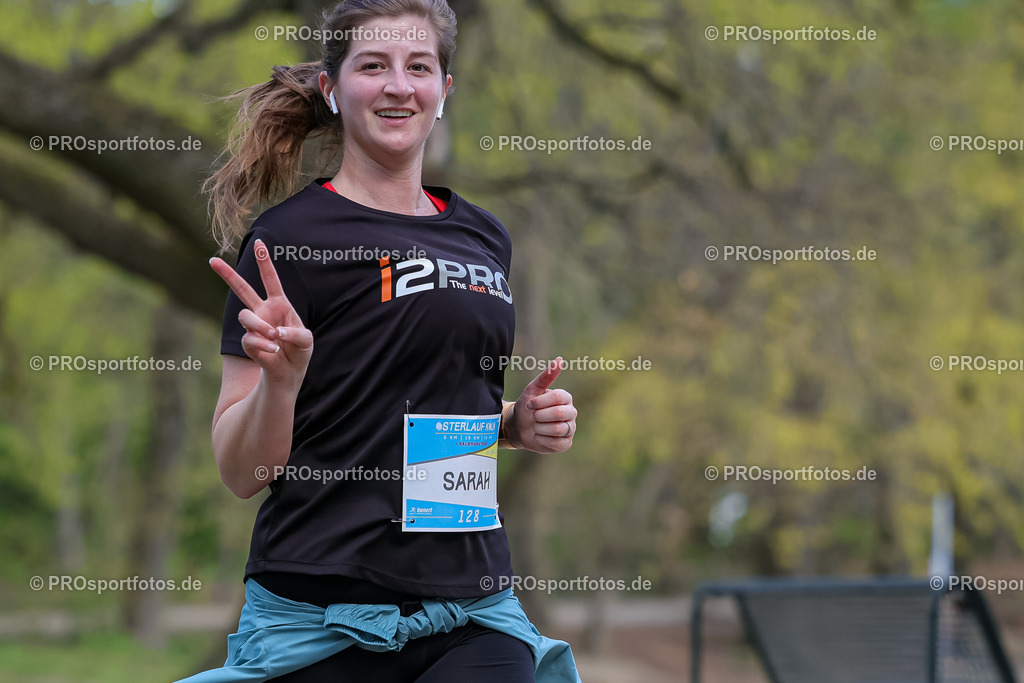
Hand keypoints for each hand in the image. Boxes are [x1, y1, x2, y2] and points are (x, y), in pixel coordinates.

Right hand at [209, 239, 313, 386]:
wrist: (289, 372)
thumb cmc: (298, 351)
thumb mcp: (306, 339)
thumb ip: (295, 333)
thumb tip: (275, 333)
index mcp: (279, 304)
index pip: (270, 280)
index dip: (264, 262)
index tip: (259, 243)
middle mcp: (263, 312)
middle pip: (242, 289)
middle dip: (227, 275)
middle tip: (211, 261)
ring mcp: (254, 326)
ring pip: (245, 317)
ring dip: (260, 327)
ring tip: (274, 337)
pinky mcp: (248, 343)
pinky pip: (250, 339)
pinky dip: (264, 345)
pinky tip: (273, 349)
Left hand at [508, 357, 576, 452]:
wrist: (519, 427)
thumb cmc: (527, 406)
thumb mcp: (533, 389)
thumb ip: (546, 376)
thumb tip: (560, 360)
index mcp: (565, 398)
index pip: (558, 397)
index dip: (540, 402)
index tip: (529, 405)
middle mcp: (571, 412)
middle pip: (559, 413)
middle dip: (539, 416)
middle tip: (533, 416)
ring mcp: (570, 429)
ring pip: (558, 429)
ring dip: (540, 428)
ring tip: (536, 426)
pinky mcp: (566, 443)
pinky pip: (557, 443)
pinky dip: (543, 440)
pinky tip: (539, 436)